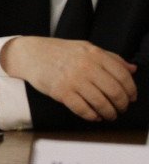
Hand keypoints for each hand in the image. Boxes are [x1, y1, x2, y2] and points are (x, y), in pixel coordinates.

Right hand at [0, 36, 136, 121]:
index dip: (131, 90)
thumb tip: (132, 69)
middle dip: (122, 104)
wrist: (30, 54)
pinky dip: (92, 115)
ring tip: (109, 115)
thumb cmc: (58, 51)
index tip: (131, 97)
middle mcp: (86, 66)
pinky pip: (83, 109)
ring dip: (109, 113)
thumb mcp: (85, 48)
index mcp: (94, 54)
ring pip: (101, 103)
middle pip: (115, 91)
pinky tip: (94, 116)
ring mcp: (73, 80)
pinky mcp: (61, 92)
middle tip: (121, 109)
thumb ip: (110, 57)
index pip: (123, 75)